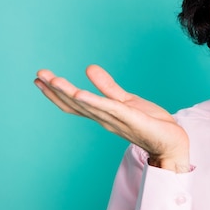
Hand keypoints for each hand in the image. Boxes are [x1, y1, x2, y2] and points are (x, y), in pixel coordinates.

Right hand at [34, 65, 189, 171]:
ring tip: (53, 80)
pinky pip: (109, 109)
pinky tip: (81, 94)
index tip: (39, 79)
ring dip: (69, 93)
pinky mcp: (131, 118)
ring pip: (88, 105)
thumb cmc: (149, 123)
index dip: (56, 92)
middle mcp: (105, 119)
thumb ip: (106, 86)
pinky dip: (94, 101)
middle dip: (56, 90)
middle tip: (38, 74)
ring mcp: (116, 120)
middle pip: (75, 104)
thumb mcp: (125, 100)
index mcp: (103, 114)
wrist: (171, 141)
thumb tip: (88, 68)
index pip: (75, 103)